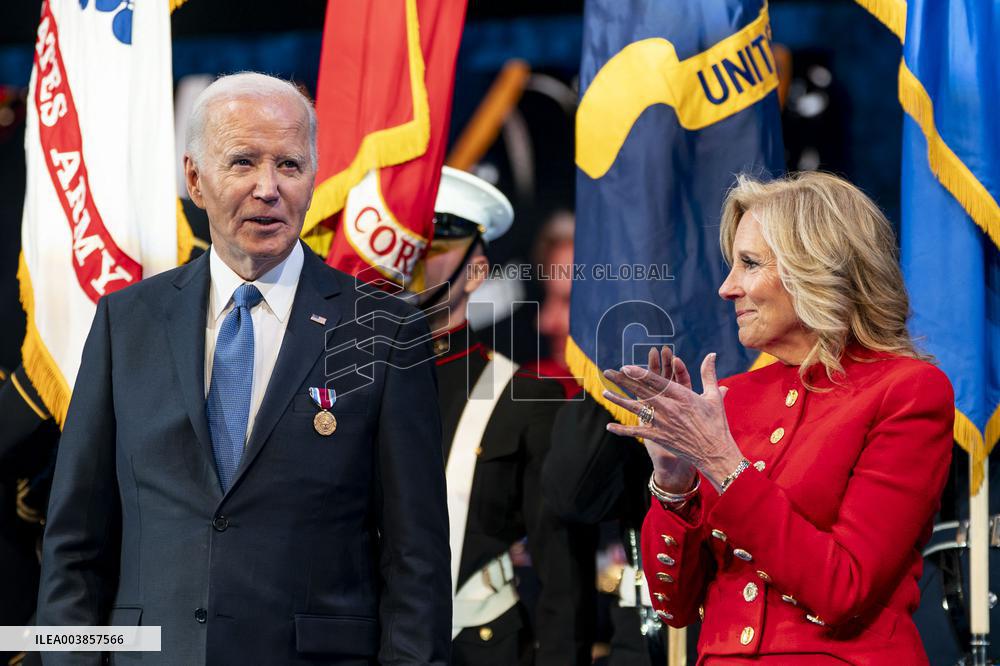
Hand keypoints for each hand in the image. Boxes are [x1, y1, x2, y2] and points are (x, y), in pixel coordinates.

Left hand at [602, 350, 744, 491]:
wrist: (715, 453)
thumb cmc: (716, 423)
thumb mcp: (713, 396)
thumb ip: (708, 373)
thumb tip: (712, 354)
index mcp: (682, 396)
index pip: (657, 382)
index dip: (640, 374)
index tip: (626, 367)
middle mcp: (670, 408)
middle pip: (642, 391)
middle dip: (623, 380)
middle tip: (608, 371)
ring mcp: (663, 423)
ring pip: (636, 409)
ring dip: (619, 400)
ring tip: (604, 392)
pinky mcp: (659, 437)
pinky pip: (638, 432)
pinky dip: (622, 430)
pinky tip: (609, 427)